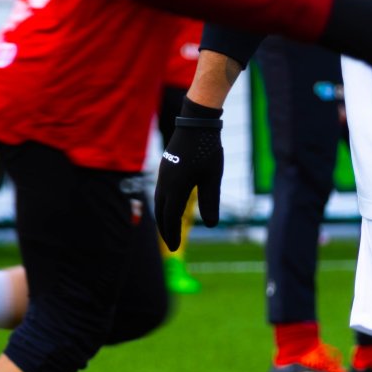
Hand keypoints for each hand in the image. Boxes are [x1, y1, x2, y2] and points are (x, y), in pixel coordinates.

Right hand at [154, 97, 223, 248]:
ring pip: (159, 201)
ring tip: (170, 228)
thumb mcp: (212, 178)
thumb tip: (211, 225)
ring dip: (163, 217)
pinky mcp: (166, 167)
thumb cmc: (207, 150)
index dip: (172, 234)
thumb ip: (210, 202)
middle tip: (171, 244)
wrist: (196, 123)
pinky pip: (161, 191)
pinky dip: (164, 204)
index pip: (171, 218)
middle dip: (165, 229)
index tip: (175, 248)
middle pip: (161, 212)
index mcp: (176, 188)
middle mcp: (165, 183)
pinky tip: (171, 205)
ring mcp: (164, 174)